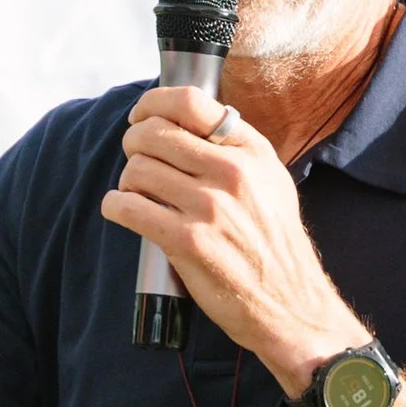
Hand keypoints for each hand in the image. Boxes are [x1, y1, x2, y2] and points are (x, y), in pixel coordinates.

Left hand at [98, 85, 354, 388]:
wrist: (290, 304)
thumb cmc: (274, 244)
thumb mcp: (271, 182)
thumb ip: (236, 149)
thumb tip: (188, 122)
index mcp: (252, 151)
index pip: (190, 102)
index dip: (153, 103)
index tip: (141, 116)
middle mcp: (232, 172)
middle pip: (154, 133)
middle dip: (133, 143)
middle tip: (136, 159)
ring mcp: (209, 207)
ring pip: (137, 169)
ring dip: (127, 180)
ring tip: (138, 193)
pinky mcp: (187, 241)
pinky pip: (127, 207)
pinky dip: (115, 207)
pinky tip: (123, 211)